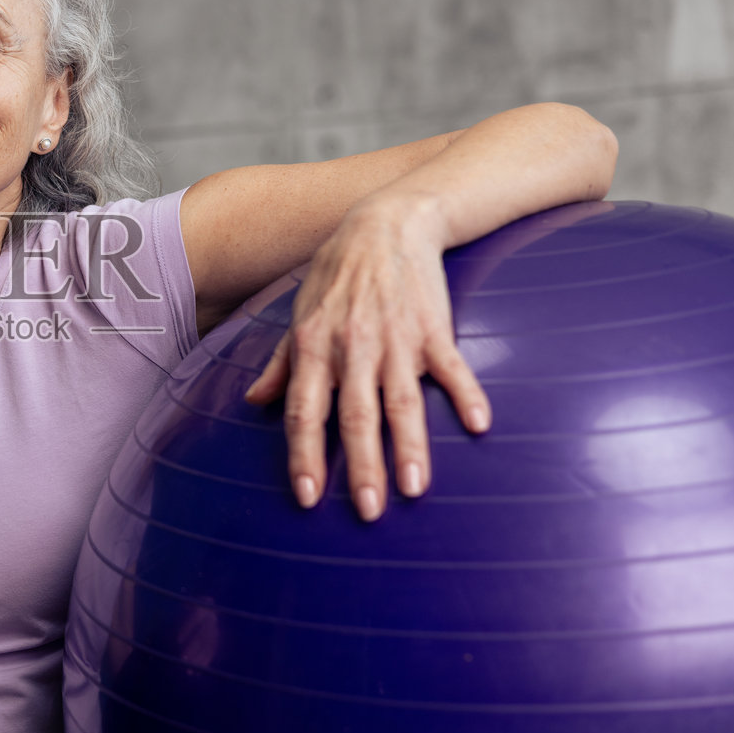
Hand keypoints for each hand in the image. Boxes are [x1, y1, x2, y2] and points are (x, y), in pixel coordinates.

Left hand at [242, 194, 490, 519]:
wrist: (388, 222)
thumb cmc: (337, 271)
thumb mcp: (299, 313)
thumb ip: (280, 362)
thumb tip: (254, 402)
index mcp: (315, 347)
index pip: (304, 410)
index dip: (304, 455)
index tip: (308, 496)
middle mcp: (352, 348)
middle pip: (354, 415)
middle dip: (360, 465)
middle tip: (367, 511)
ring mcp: (396, 339)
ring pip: (401, 401)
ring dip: (408, 446)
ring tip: (413, 489)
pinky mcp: (434, 328)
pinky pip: (452, 366)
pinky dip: (466, 394)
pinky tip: (479, 425)